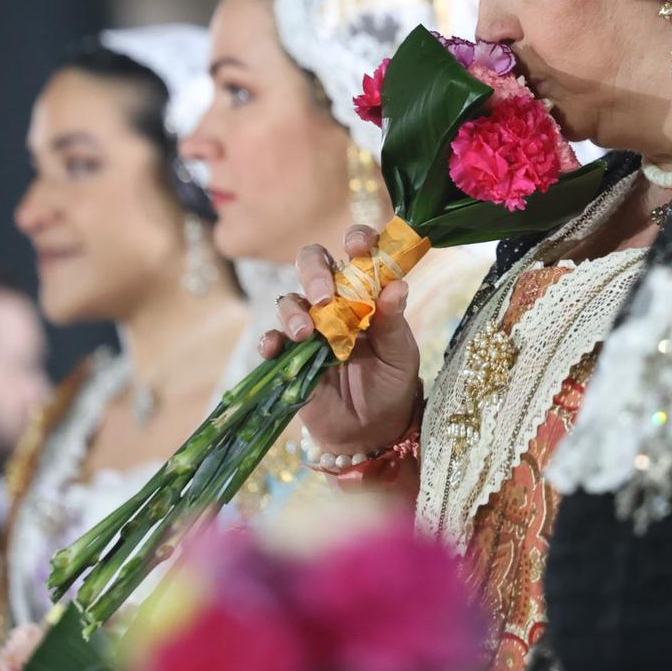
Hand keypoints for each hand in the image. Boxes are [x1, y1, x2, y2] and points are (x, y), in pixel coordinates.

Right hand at [259, 225, 422, 456]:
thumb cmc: (391, 383)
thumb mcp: (400, 354)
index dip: (357, 240)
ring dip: (294, 312)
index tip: (359, 247)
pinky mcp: (289, 356)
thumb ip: (394, 321)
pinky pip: (272, 340)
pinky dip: (271, 340)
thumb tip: (397, 286)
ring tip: (306, 334)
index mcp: (366, 293)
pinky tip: (276, 348)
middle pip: (313, 265)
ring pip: (290, 300)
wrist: (371, 430)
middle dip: (314, 274)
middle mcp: (334, 302)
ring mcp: (309, 328)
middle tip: (324, 298)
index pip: (357, 252)